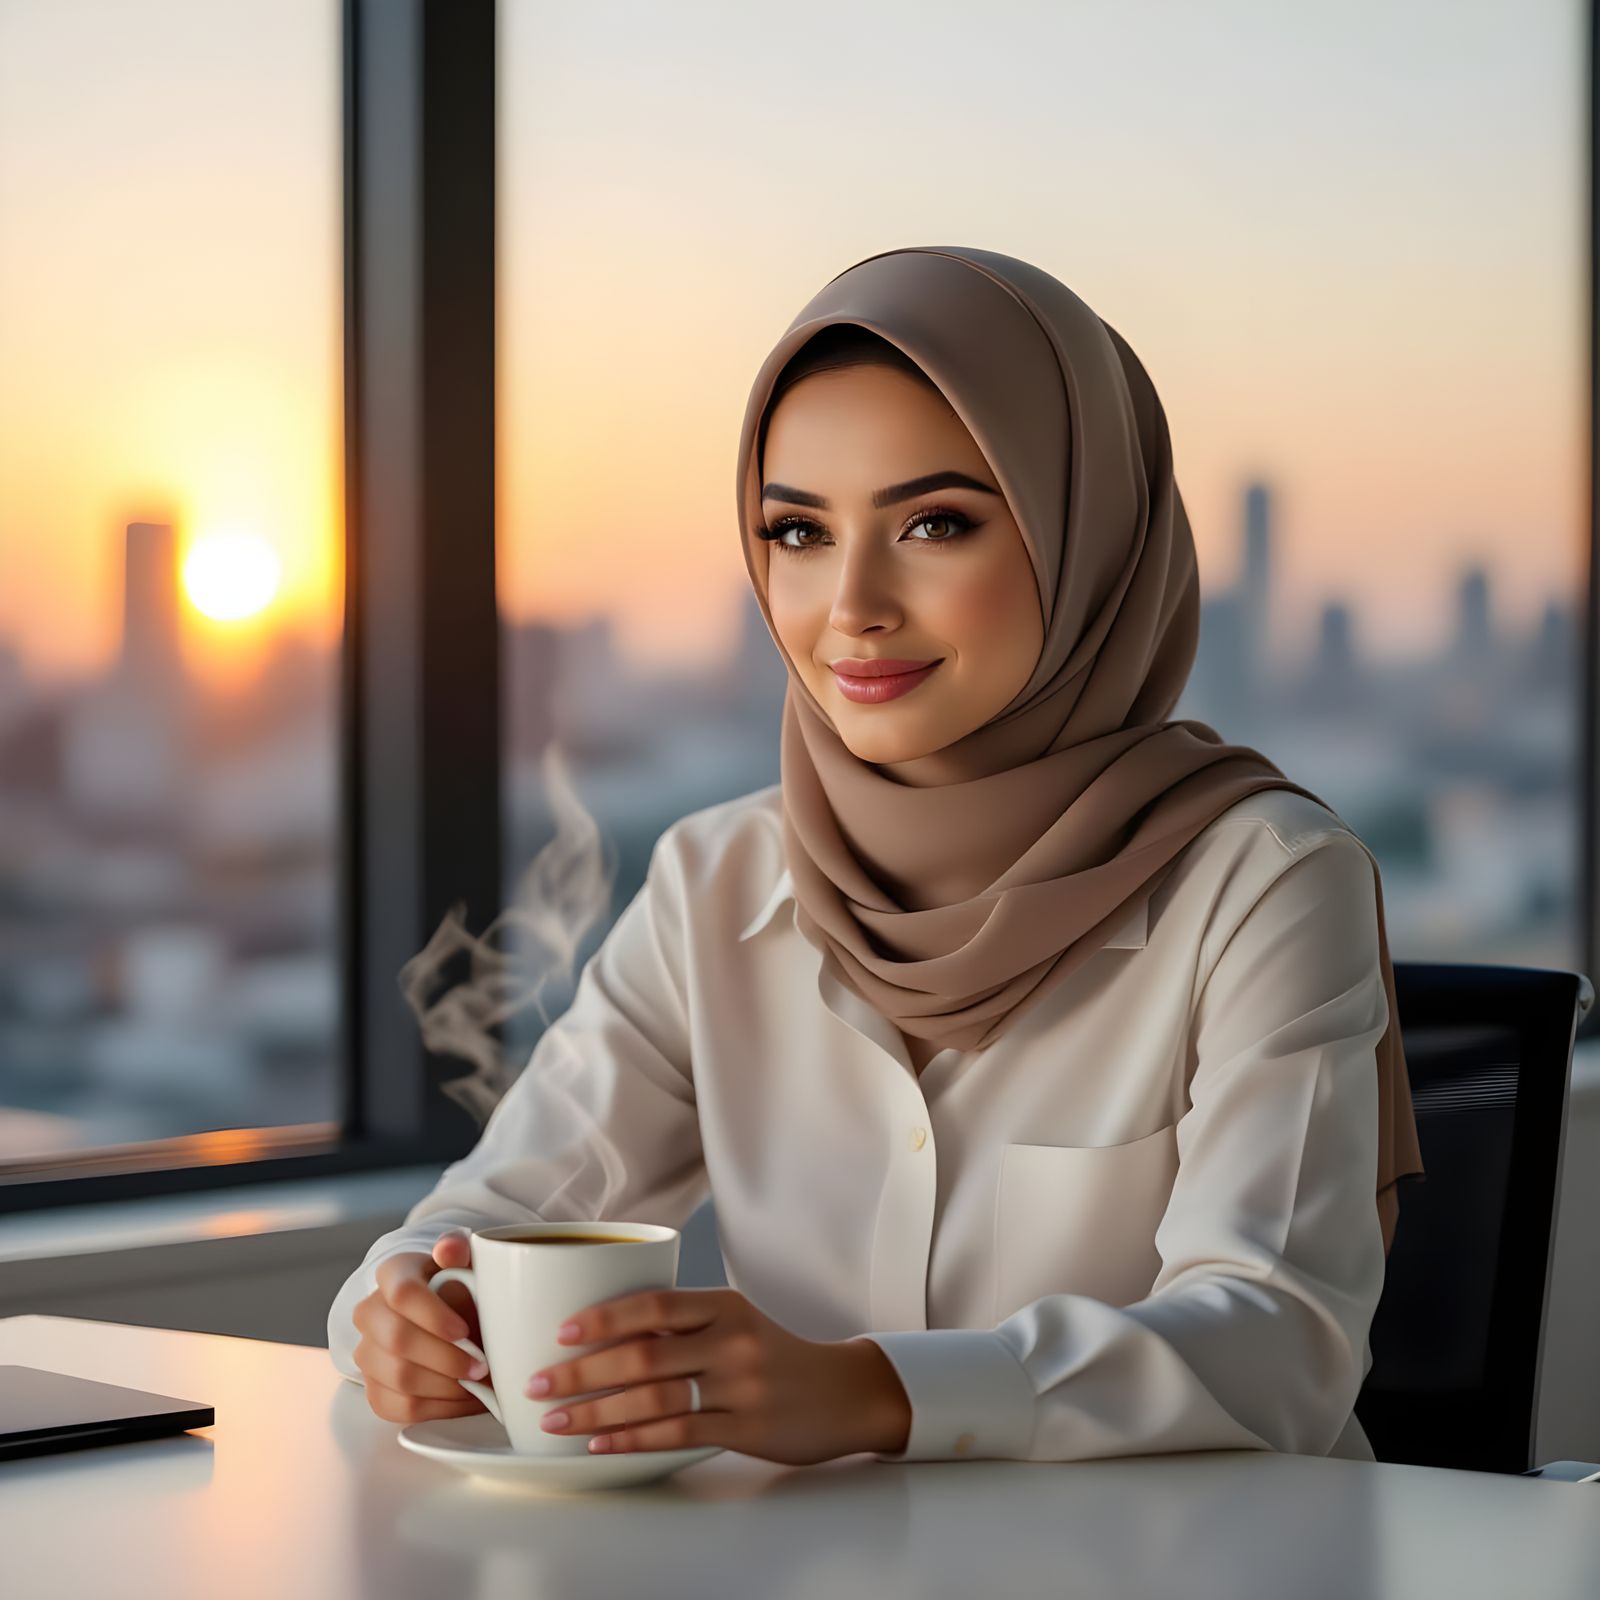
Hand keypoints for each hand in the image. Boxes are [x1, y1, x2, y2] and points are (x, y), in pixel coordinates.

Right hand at [350, 1231, 489, 1423]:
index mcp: (392, 1273)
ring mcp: (367, 1353)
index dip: (433, 1315)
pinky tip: (464, 1399)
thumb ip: (459, 1250)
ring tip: (479, 1384)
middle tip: (482, 1366)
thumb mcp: (466, 1260)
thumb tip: (449, 1249)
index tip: (464, 1331)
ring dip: (446, 1386)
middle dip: (446, 1358)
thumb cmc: (462, 1285)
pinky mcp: (374, 1389)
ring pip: (399, 1377)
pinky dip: (437, 1408)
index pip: (402, 1294)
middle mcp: (370, 1312)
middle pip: (398, 1341)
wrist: (451, 1314)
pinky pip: (399, 1407)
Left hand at [524, 1287, 911, 1464]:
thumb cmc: (776, 1356)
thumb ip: (683, 1326)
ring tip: (556, 1420)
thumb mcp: (736, 1323)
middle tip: (537, 1383)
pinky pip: (676, 1434)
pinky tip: (601, 1446)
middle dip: (581, 1371)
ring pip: (653, 1397)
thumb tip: (606, 1335)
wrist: (841, 1392)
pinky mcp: (745, 1426)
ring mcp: (739, 1385)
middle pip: (643, 1353)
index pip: (652, 1303)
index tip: (560, 1332)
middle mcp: (730, 1340)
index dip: (602, 1318)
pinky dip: (632, 1440)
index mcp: (723, 1305)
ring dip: (596, 1411)